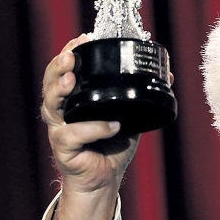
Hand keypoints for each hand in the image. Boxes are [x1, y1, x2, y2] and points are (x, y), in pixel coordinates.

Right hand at [40, 36, 138, 219]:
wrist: (104, 180)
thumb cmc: (111, 146)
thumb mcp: (128, 116)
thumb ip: (139, 96)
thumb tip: (168, 76)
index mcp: (73, 99)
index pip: (64, 70)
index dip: (69, 52)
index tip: (82, 39)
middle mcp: (61, 111)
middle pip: (50, 83)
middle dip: (58, 66)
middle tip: (70, 55)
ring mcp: (59, 129)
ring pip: (51, 105)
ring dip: (60, 90)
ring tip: (71, 79)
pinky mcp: (64, 148)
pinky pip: (75, 134)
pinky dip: (94, 129)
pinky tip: (112, 125)